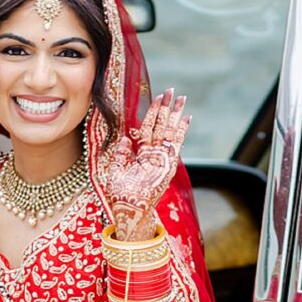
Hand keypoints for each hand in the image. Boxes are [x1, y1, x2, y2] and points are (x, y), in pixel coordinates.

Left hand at [105, 88, 189, 238]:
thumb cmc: (120, 196)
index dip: (152, 113)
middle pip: (160, 126)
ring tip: (181, 99)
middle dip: (166, 109)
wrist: (129, 210)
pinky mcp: (168, 166)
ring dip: (175, 115)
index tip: (157, 98)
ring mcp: (161, 159)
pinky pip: (175, 145)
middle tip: (171, 91)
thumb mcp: (116, 172)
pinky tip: (186, 119)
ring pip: (169, 132)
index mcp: (141, 155)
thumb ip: (121, 155)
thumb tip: (125, 139)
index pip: (147, 128)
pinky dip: (180, 132)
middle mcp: (153, 155)